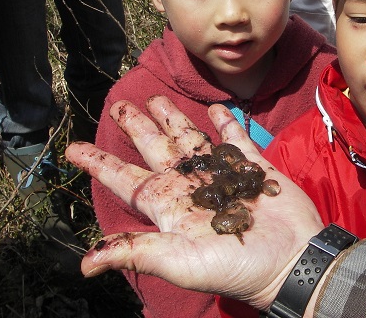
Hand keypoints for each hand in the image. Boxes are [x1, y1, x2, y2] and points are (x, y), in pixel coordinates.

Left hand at [65, 96, 323, 310]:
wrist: (292, 259)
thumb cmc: (236, 265)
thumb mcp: (180, 263)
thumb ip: (137, 252)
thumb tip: (84, 264)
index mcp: (168, 206)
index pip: (125, 179)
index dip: (99, 162)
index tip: (73, 148)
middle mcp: (190, 185)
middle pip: (155, 148)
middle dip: (136, 126)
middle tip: (119, 104)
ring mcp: (220, 173)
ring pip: (190, 138)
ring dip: (174, 117)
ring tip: (157, 98)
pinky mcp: (251, 165)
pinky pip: (234, 138)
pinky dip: (224, 122)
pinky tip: (215, 109)